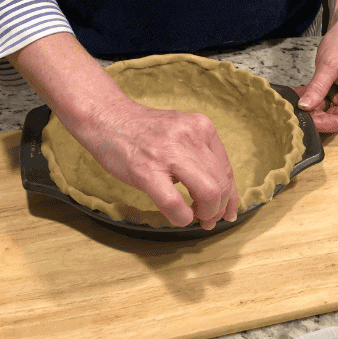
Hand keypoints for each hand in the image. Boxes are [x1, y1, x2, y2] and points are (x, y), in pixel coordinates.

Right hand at [84, 101, 239, 228]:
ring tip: (195, 217)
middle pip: (221, 184)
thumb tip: (220, 192)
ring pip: (208, 193)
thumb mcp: (182, 133)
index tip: (228, 212)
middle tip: (208, 220)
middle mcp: (191, 136)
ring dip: (206, 214)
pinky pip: (174, 203)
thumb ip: (201, 156)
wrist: (107, 118)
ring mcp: (169, 153)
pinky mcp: (147, 170)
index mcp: (202, 128)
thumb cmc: (145, 133)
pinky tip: (178, 216)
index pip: (227, 170)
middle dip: (219, 209)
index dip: (230, 197)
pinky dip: (181, 216)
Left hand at [291, 18, 337, 133]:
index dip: (321, 123)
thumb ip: (317, 87)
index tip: (303, 118)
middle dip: (314, 116)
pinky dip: (311, 101)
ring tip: (294, 101)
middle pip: (333, 120)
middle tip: (294, 111)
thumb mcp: (329, 65)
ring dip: (310, 109)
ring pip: (325, 113)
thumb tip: (304, 106)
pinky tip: (299, 95)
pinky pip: (323, 104)